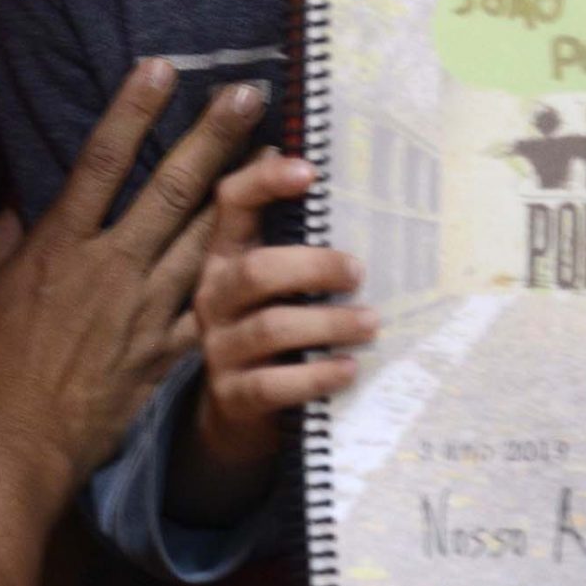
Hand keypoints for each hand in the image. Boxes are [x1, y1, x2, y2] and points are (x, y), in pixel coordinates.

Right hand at [0, 62, 264, 500]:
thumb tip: (19, 198)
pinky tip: (281, 254)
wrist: (14, 450)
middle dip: (213, 138)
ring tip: (285, 158)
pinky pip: (213, 310)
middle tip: (249, 96)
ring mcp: (145, 310)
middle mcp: (111, 268)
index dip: (132, 110)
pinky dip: (248, 284)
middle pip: (172, 190)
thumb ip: (0, 239)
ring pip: (208, 241)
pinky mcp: (167, 351)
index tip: (161, 67)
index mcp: (60, 246)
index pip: (100, 161)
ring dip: (249, 198)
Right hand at [192, 148, 376, 482]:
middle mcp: (214, 296)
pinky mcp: (233, 395)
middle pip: (256, 270)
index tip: (310, 171)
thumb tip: (365, 195)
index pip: (231, 202)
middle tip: (359, 271)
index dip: (264, 181)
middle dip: (314, 267)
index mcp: (226, 255)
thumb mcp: (278, 285)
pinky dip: (317, 376)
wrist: (236, 414)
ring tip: (370, 323)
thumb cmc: (274, 328)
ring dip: (328, 323)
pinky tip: (349, 369)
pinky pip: (273, 384)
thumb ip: (301, 245)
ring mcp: (219, 348)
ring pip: (271, 327)